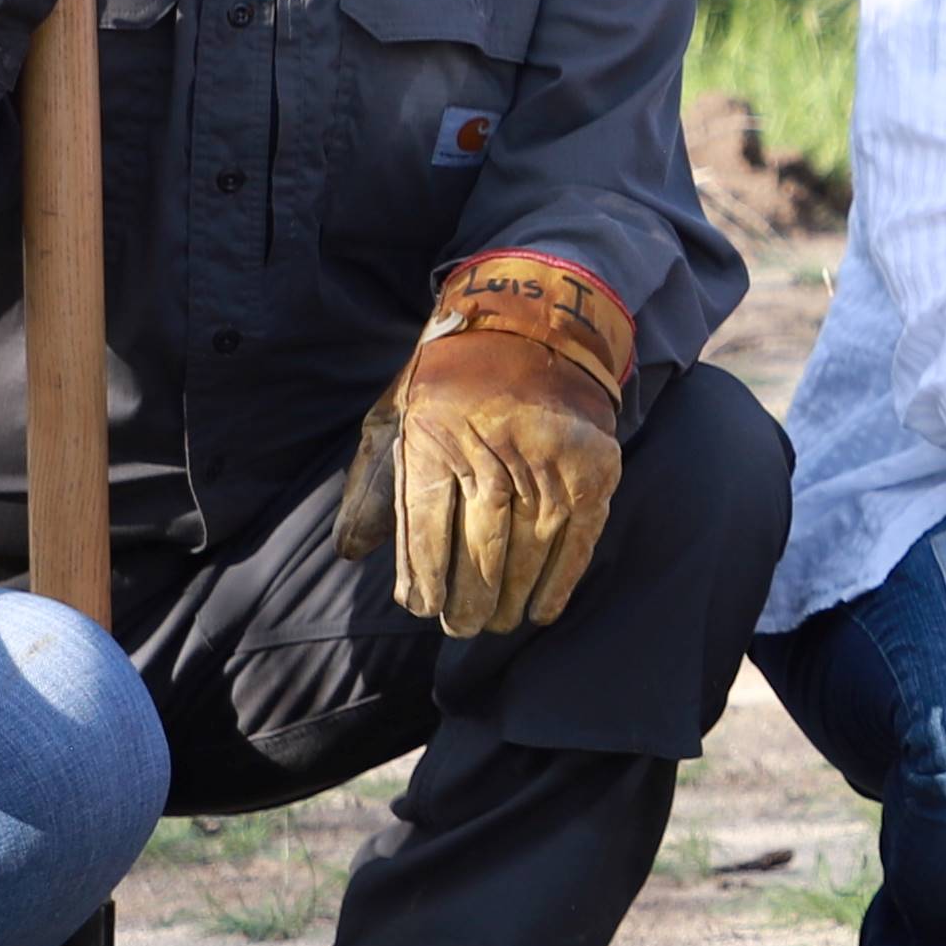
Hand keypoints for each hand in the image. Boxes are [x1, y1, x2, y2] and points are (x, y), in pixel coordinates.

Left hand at [331, 250, 636, 634]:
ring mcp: (549, 459)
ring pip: (528, 551)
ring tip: (497, 622)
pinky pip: (577, 540)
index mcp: (436, 434)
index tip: (423, 607)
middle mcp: (494, 448)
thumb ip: (372, 482)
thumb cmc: (452, 376)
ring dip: (511, 598)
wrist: (534, 319)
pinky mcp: (593, 467)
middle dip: (470, 599)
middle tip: (463, 626)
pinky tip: (541, 610)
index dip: (426, 576)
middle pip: (482, 548)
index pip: (429, 528)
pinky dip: (560, 581)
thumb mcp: (397, 412)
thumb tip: (352, 552)